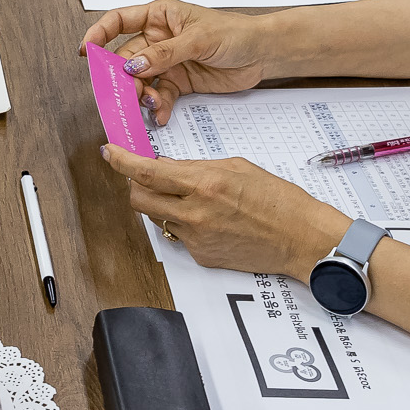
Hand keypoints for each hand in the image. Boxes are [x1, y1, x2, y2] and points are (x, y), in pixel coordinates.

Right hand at [81, 0, 269, 121]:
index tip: (87, 52)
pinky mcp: (178, 82)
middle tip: (125, 92)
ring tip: (151, 103)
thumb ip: (165, 54)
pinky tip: (161, 114)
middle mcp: (159, 38)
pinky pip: (158, 95)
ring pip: (140, 80)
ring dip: (141, 94)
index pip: (119, 21)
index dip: (98, 34)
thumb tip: (134, 65)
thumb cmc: (237, 33)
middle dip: (123, 77)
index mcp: (160, 16)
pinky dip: (157, 106)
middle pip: (126, 57)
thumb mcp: (199, 40)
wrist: (264, 54)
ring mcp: (167, 61)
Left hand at [103, 145, 346, 278]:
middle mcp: (195, 213)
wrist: (301, 239)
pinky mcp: (201, 257)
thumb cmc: (278, 199)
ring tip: (192, 198)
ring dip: (162, 204)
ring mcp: (196, 239)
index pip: (147, 173)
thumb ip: (197, 167)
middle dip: (136, 184)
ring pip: (156, 218)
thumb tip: (166, 167)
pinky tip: (211, 219)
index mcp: (204, 184)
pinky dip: (184, 223)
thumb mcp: (236, 168)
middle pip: (138, 199)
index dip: (121, 162)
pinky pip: (178, 235)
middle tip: (149, 176)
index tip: (108, 152)